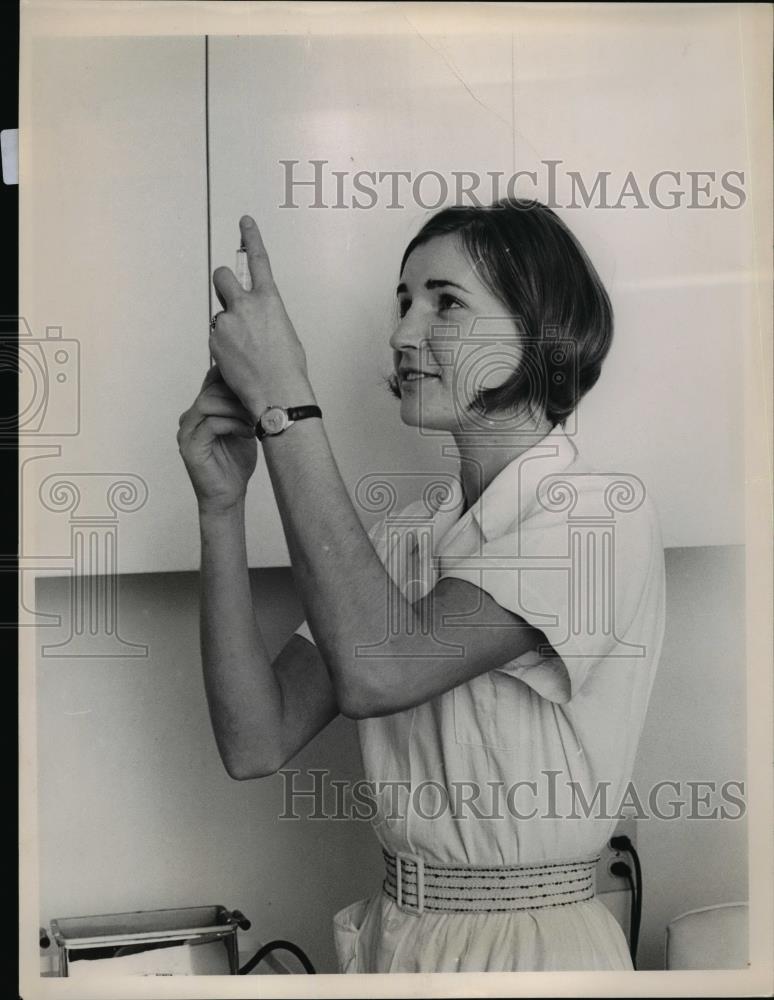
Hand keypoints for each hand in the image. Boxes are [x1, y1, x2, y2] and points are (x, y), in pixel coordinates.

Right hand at [177, 364, 257, 514]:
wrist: (229, 495)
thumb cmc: (236, 463)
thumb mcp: (242, 428)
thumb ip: (242, 408)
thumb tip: (261, 384)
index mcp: (199, 412)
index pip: (209, 383)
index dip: (230, 378)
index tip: (256, 382)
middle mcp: (188, 419)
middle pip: (210, 391)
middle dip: (237, 395)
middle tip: (259, 405)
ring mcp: (186, 432)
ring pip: (208, 404)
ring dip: (236, 409)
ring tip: (254, 419)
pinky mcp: (190, 447)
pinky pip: (211, 424)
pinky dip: (233, 424)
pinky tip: (248, 432)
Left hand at [209, 217, 313, 419]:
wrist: (277, 393)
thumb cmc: (288, 369)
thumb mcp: (286, 334)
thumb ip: (267, 318)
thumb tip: (257, 321)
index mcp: (269, 300)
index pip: (258, 260)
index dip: (251, 238)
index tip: (245, 223)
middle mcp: (245, 306)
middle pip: (222, 277)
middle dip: (224, 285)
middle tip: (230, 301)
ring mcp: (226, 323)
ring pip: (219, 315)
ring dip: (227, 327)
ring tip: (244, 351)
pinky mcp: (215, 342)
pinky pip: (216, 339)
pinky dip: (224, 349)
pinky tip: (238, 363)